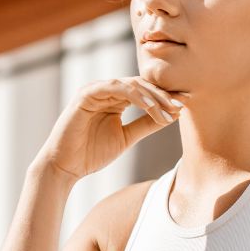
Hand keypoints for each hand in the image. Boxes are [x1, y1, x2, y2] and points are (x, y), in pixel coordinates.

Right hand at [35, 77, 183, 180]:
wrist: (65, 166)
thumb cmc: (91, 153)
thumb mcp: (126, 138)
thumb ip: (146, 124)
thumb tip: (173, 115)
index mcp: (115, 99)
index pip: (145, 92)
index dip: (165, 98)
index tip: (184, 107)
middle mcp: (106, 91)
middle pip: (141, 85)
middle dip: (162, 96)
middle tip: (180, 106)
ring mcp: (96, 90)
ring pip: (131, 84)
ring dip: (152, 97)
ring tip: (168, 111)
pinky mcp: (86, 94)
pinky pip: (115, 88)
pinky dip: (135, 95)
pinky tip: (150, 107)